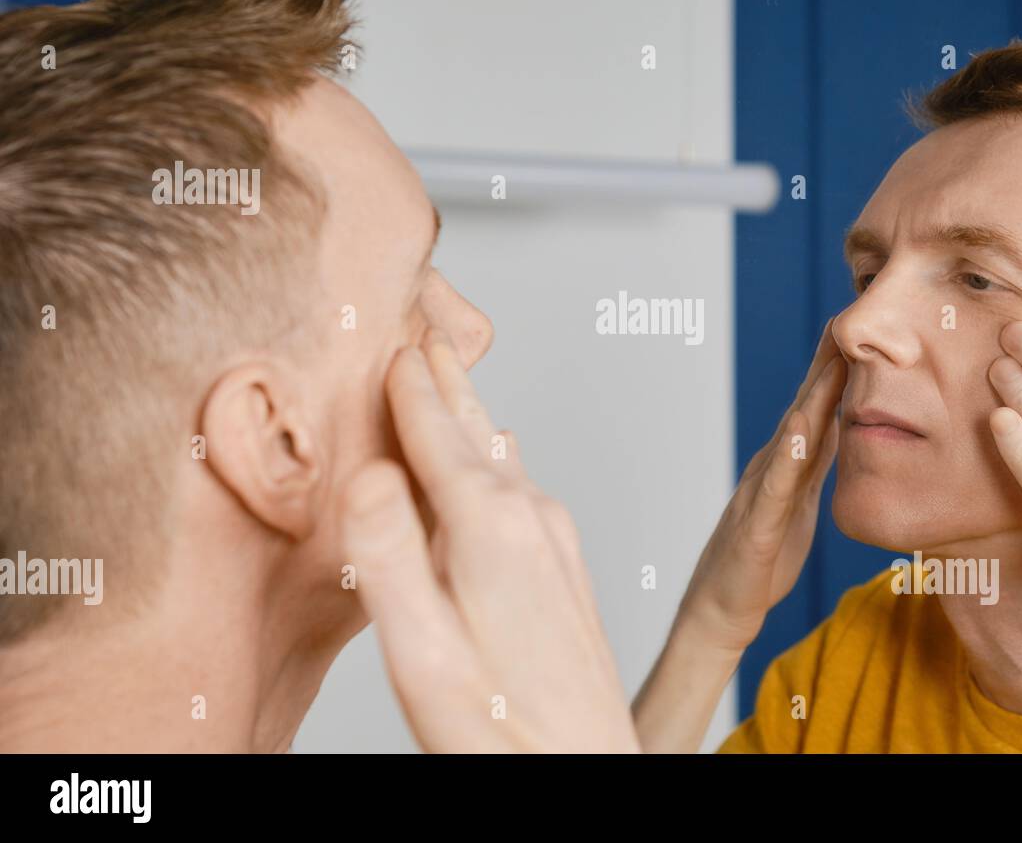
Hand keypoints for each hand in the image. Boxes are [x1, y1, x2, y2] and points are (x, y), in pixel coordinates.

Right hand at [338, 329, 638, 752]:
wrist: (585, 773)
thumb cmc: (497, 731)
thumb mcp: (422, 652)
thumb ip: (391, 556)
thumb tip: (369, 467)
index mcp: (489, 525)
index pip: (433, 427)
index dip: (405, 375)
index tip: (389, 322)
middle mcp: (529, 515)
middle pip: (473, 425)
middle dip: (442, 372)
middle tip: (424, 315)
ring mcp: (553, 537)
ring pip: (497, 450)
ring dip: (466, 408)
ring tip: (444, 368)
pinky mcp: (562, 562)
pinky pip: (518, 481)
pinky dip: (489, 450)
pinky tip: (490, 449)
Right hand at [677, 319, 845, 653]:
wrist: (724, 605)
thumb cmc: (762, 558)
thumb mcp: (798, 502)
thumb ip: (811, 464)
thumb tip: (835, 426)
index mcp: (787, 466)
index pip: (815, 411)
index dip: (833, 372)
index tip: (853, 329)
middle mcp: (772, 471)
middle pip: (800, 410)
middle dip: (821, 367)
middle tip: (840, 321)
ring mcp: (762, 495)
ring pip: (788, 440)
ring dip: (809, 400)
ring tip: (830, 363)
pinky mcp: (758, 527)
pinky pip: (776, 489)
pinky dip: (788, 457)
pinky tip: (802, 433)